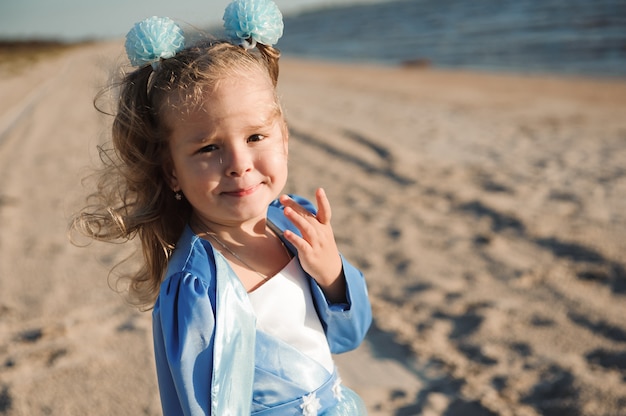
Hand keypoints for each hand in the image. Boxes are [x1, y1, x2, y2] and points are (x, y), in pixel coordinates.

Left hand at [279, 188, 345, 302]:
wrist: (331, 271)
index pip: (325, 211)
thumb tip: (294, 207)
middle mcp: (321, 233)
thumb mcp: (321, 233)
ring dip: (296, 219)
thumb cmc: (322, 248)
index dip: (323, 201)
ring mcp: (316, 244)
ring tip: (286, 210)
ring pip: (306, 229)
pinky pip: (302, 245)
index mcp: (324, 226)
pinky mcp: (310, 254)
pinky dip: (294, 238)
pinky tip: (286, 233)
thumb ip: (310, 221)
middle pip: (308, 217)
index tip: (320, 189)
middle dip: (295, 206)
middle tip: (283, 198)